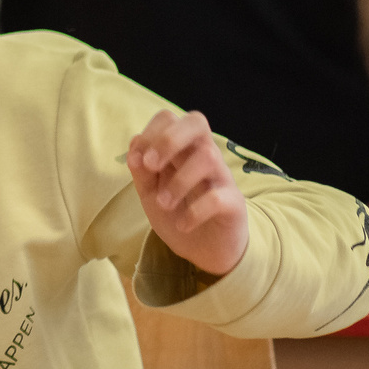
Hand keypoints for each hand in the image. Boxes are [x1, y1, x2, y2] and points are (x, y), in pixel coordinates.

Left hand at [127, 109, 249, 277]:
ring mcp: (222, 178)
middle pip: (197, 122)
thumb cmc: (176, 212)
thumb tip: (135, 143)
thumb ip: (141, 170)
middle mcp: (204, 156)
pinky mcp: (234, 204)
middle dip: (169, 139)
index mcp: (181, 149)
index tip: (138, 161)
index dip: (150, 132)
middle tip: (151, 166)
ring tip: (164, 204)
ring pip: (208, 157)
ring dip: (178, 182)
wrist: (204, 250)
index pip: (170, 119)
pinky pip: (219, 197)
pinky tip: (183, 224)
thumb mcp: (150, 193)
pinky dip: (195, 211)